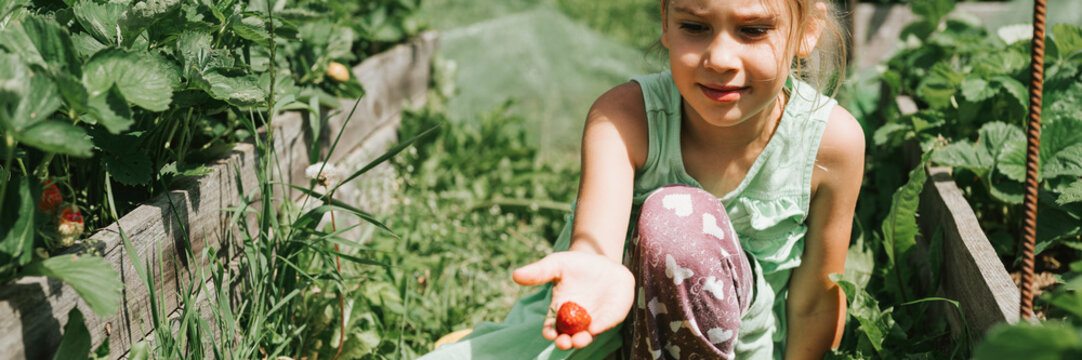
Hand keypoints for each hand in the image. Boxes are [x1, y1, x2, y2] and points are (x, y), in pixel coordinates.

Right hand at [512, 251, 634, 349]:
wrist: (602, 262)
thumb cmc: (575, 265)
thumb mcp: (556, 264)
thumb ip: (538, 272)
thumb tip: (515, 275)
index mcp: (559, 311)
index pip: (552, 327)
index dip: (549, 332)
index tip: (549, 333)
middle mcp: (575, 320)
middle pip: (568, 336)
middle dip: (565, 342)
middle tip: (563, 342)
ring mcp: (593, 319)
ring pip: (586, 335)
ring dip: (582, 340)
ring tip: (578, 340)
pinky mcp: (610, 315)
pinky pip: (606, 323)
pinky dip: (600, 326)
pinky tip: (595, 327)